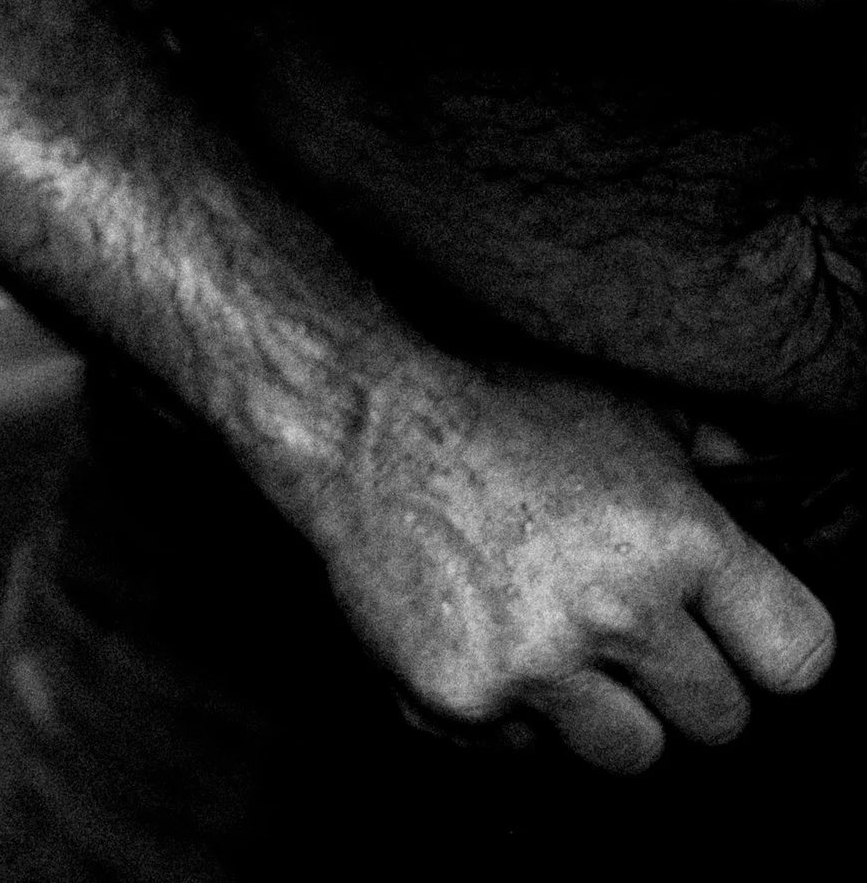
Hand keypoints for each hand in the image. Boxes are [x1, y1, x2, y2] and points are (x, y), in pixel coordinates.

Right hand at [312, 365, 836, 772]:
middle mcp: (621, 610)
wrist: (359, 424)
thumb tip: (786, 486)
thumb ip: (724, 457)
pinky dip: (504, 712)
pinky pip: (519, 748)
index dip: (767, 651)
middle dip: (681, 685)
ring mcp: (538, 664)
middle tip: (626, 637)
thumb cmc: (501, 406)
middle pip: (719, 721)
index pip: (800, 659)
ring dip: (601, 713)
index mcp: (682, 540)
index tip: (731, 637)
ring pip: (628, 753)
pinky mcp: (462, 697)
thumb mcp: (633, 409)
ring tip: (554, 646)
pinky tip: (477, 640)